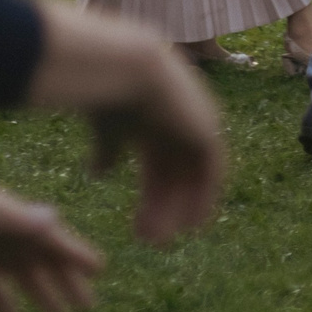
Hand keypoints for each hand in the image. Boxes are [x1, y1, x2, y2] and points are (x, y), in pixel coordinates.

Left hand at [0, 167, 103, 311]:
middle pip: (40, 258)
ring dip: (39, 292)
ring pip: (19, 273)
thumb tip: (53, 219)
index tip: (99, 270)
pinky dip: (3, 301)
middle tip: (87, 306)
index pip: (51, 238)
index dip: (75, 254)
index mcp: (11, 217)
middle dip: (65, 280)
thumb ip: (14, 219)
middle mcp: (1, 230)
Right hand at [26, 0, 225, 246]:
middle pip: (176, 174)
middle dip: (162, 208)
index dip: (152, 197)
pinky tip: (190, 226)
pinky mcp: (210, 129)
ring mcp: (199, 122)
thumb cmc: (105, 92)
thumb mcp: (107, 129)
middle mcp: (181, 119)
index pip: (159, 165)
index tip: (139, 228)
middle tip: (150, 242)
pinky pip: (212, 173)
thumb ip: (109, 150)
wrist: (125, 70)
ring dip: (179, 210)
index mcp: (156, 116)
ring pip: (194, 177)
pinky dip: (203, 199)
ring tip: (160, 241)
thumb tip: (99, 175)